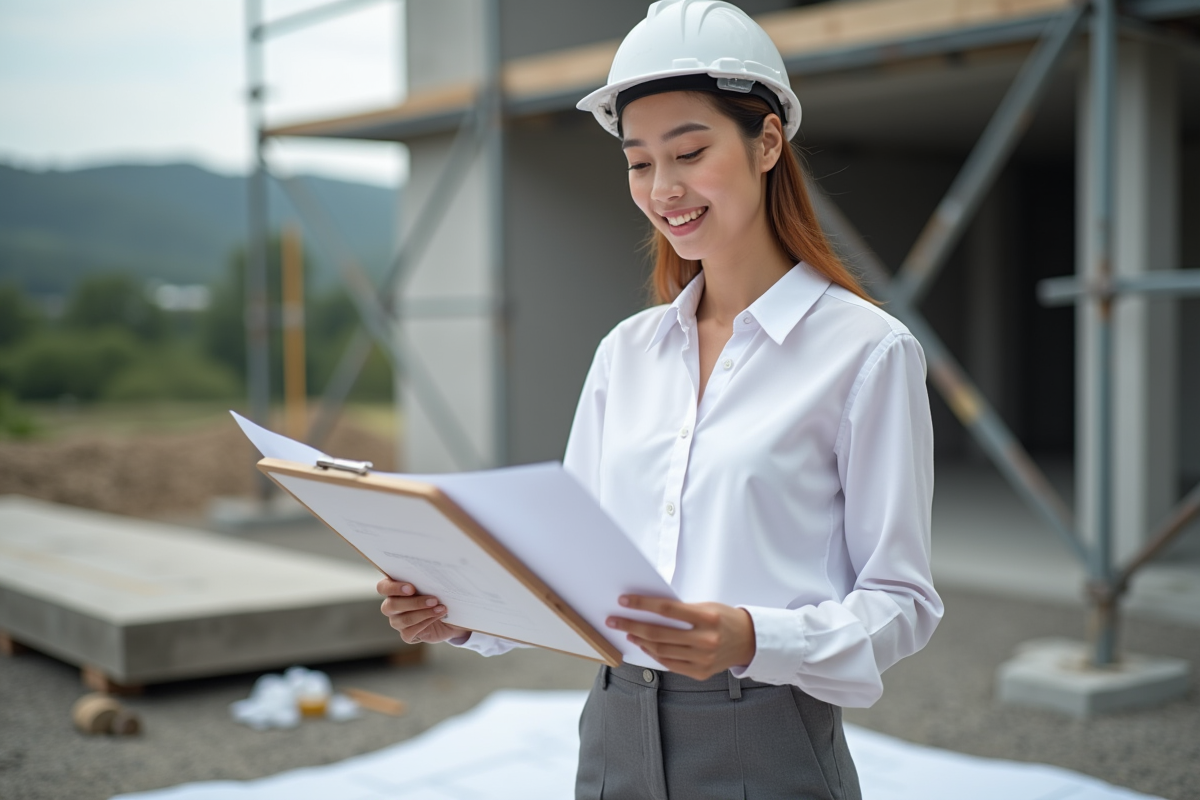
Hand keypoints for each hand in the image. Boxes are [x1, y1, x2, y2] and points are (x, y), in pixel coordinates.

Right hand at [377, 577, 468, 644]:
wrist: (449, 615)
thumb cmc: (438, 595)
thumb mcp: (434, 585)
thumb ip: (428, 579)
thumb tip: (436, 573)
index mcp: (393, 589)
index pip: (383, 587)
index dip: (394, 588)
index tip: (411, 588)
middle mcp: (391, 606)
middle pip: (392, 605)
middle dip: (414, 602)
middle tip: (434, 599)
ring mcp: (397, 622)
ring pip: (404, 619)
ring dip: (424, 613)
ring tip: (441, 608)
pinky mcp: (406, 635)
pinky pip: (410, 631)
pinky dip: (426, 623)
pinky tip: (438, 617)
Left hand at [606, 595, 755, 680]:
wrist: (749, 641)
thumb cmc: (724, 618)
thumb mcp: (706, 606)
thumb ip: (681, 610)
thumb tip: (647, 610)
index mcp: (707, 617)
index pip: (666, 609)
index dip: (642, 605)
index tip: (624, 601)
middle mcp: (705, 639)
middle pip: (659, 633)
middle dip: (632, 625)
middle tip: (614, 620)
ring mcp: (703, 659)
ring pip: (661, 651)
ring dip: (641, 641)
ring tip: (629, 633)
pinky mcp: (701, 673)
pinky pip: (670, 664)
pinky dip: (654, 655)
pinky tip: (645, 646)